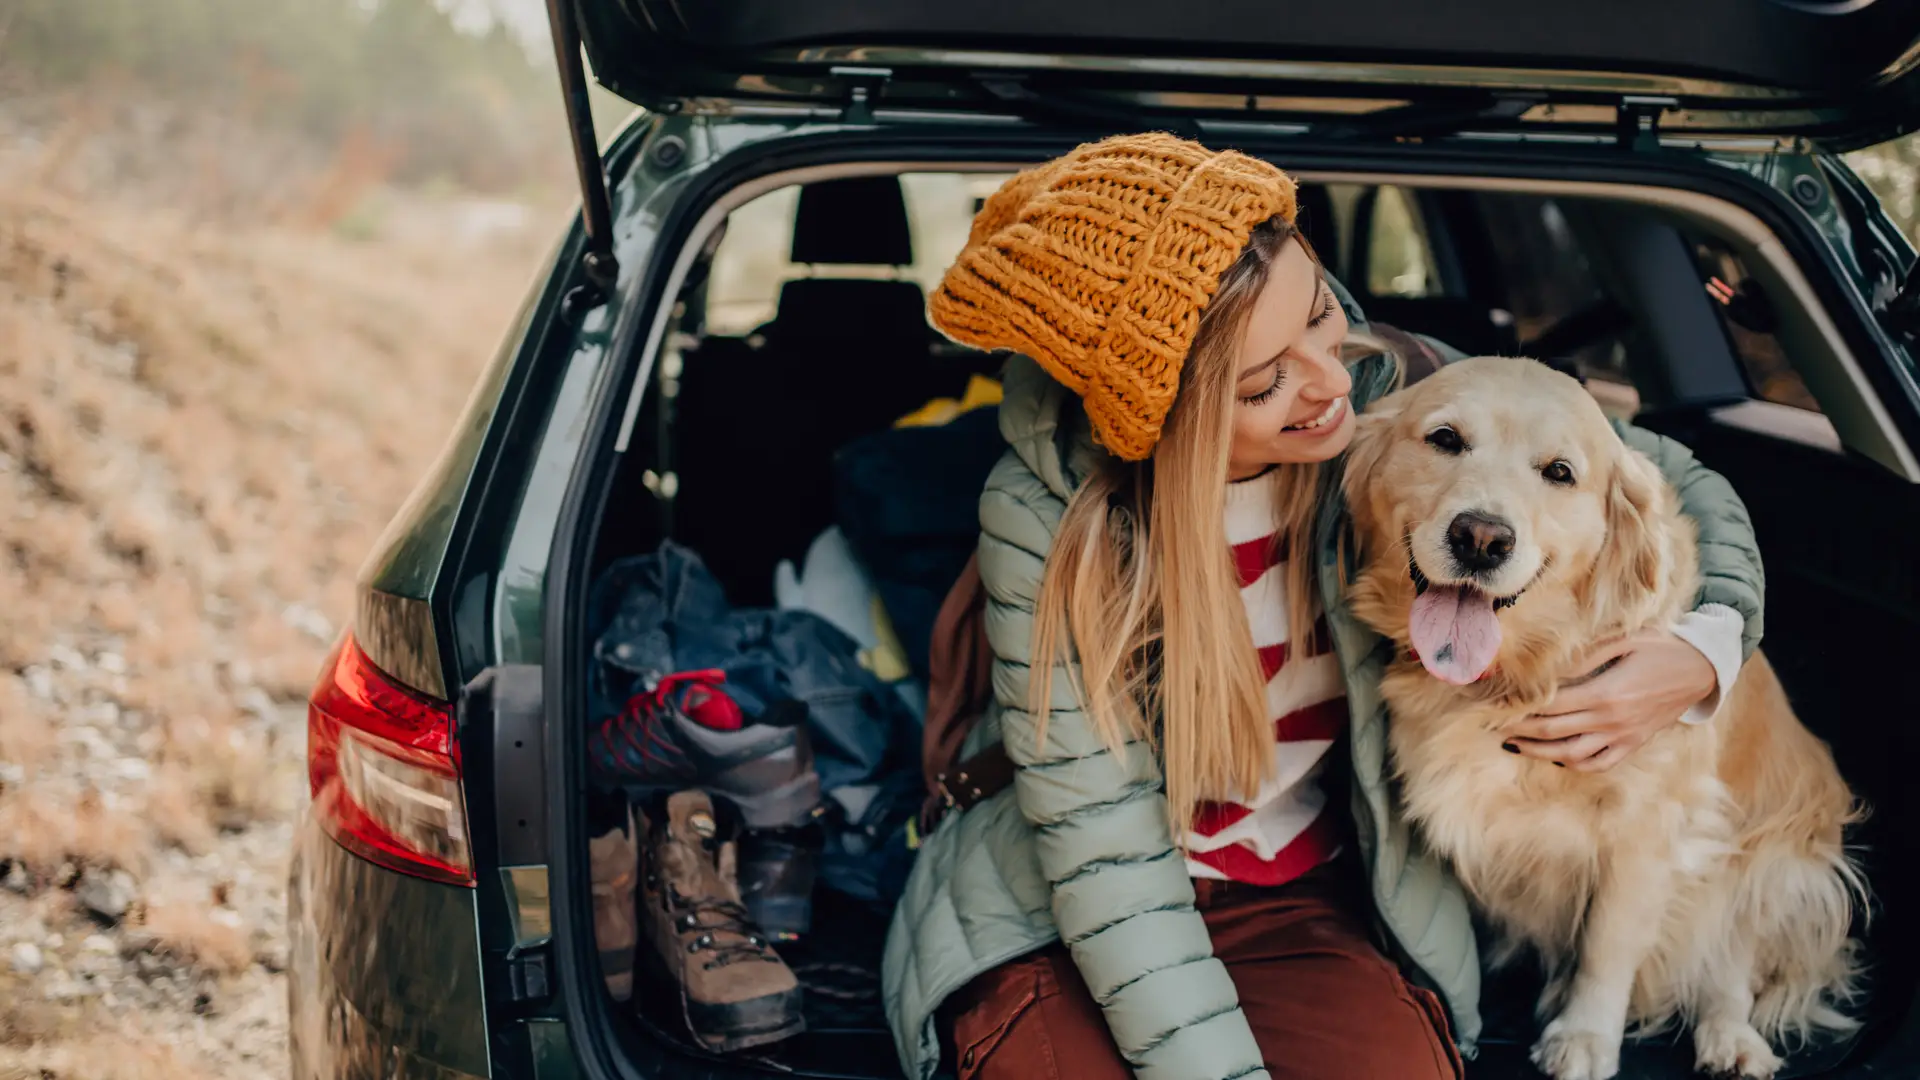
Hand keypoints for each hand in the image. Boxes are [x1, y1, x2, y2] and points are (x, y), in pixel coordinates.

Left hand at [1502, 629, 1716, 771]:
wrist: (1702, 669)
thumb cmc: (1661, 647)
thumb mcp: (1624, 640)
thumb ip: (1584, 655)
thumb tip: (1547, 668)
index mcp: (1606, 692)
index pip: (1551, 705)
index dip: (1520, 706)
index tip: (1497, 704)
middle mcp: (1612, 720)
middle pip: (1554, 731)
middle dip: (1520, 729)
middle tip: (1493, 726)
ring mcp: (1623, 737)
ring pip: (1571, 754)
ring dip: (1539, 751)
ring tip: (1514, 744)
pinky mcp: (1633, 744)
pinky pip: (1599, 763)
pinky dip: (1574, 763)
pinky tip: (1556, 755)